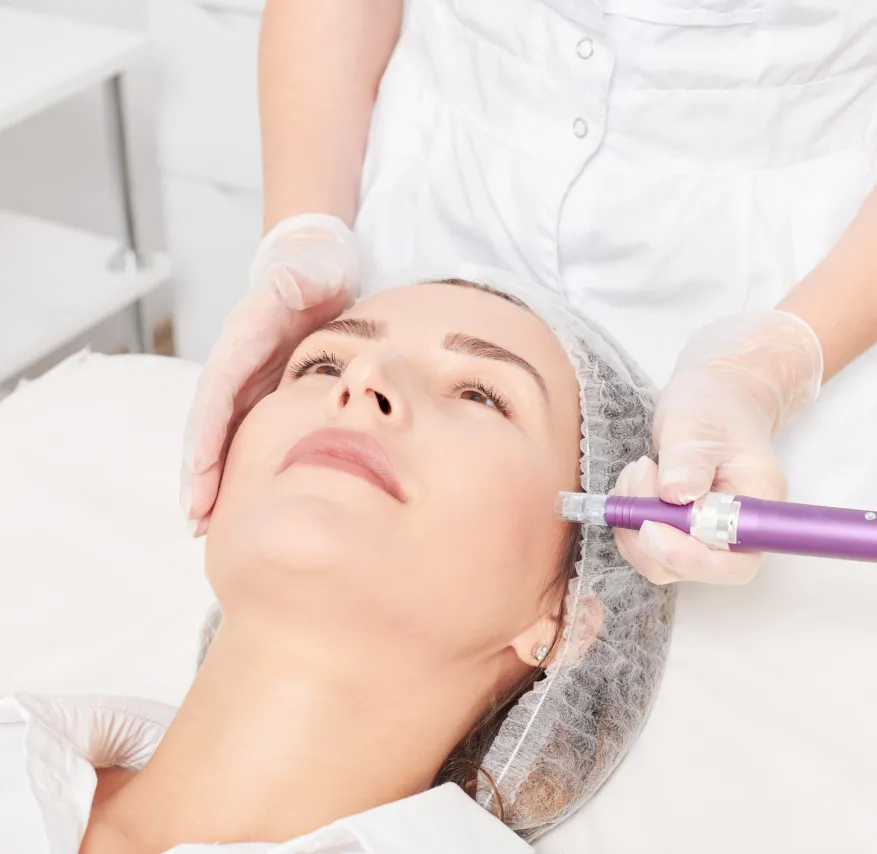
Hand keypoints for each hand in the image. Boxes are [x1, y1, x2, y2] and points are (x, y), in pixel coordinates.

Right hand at [181, 214, 360, 534]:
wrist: (315, 271)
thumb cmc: (314, 272)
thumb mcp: (310, 271)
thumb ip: (299, 280)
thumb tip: (287, 282)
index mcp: (242, 340)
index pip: (217, 391)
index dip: (207, 432)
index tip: (199, 472)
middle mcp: (234, 367)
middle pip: (208, 425)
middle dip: (199, 472)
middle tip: (196, 519)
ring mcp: (245, 384)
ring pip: (220, 438)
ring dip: (210, 480)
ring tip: (203, 525)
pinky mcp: (260, 394)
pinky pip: (241, 437)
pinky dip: (232, 469)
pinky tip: (232, 503)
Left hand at [614, 311, 822, 583]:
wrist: (715, 396)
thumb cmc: (714, 406)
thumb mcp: (696, 424)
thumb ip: (689, 460)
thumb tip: (677, 496)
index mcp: (756, 505)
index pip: (734, 563)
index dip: (691, 558)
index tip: (652, 526)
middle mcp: (735, 530)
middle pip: (692, 569)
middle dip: (649, 536)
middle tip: (639, 480)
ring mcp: (706, 534)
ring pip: (661, 561)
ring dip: (633, 525)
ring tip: (638, 472)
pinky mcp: (679, 530)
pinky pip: (647, 544)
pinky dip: (629, 520)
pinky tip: (634, 482)